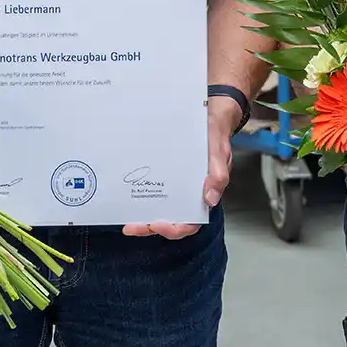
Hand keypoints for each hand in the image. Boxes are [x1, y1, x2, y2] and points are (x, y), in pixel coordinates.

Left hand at [124, 95, 237, 240]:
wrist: (209, 117)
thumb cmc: (214, 135)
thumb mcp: (219, 151)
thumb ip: (217, 174)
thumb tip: (210, 199)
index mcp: (206, 193)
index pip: (191, 222)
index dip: (175, 229)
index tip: (157, 225)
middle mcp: (190, 194)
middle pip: (172, 220)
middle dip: (150, 227)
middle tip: (132, 226)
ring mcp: (178, 186)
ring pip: (161, 209)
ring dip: (144, 217)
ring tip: (128, 219)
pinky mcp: (168, 176)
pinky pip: (156, 191)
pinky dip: (144, 197)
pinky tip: (131, 194)